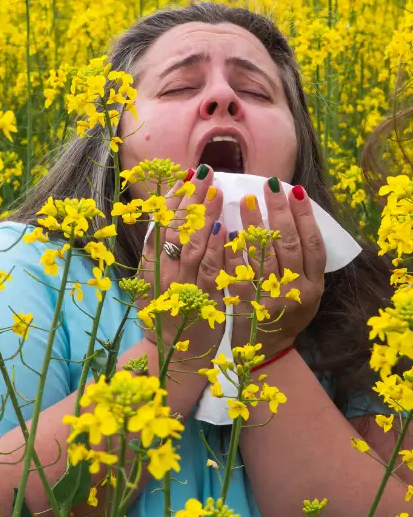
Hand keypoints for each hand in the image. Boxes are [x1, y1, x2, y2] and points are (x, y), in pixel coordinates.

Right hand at [138, 165, 227, 360]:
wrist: (173, 359)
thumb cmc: (167, 317)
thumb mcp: (154, 285)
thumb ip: (159, 257)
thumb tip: (166, 221)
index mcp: (148, 269)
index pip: (158, 227)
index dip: (172, 200)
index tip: (185, 177)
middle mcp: (161, 277)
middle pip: (175, 230)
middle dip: (191, 200)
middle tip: (205, 173)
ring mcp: (182, 289)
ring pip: (193, 246)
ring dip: (205, 217)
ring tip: (216, 191)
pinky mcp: (204, 303)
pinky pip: (211, 271)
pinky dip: (217, 249)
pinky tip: (224, 228)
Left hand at [226, 181, 324, 352]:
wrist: (265, 352)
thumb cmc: (282, 315)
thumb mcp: (302, 292)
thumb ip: (300, 264)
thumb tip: (291, 218)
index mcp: (313, 286)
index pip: (313, 244)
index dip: (305, 216)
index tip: (295, 190)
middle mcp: (295, 292)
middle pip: (289, 244)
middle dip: (278, 211)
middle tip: (268, 185)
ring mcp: (270, 299)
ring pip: (262, 255)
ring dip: (253, 224)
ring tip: (243, 199)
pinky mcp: (244, 305)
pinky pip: (237, 273)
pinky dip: (231, 250)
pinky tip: (223, 229)